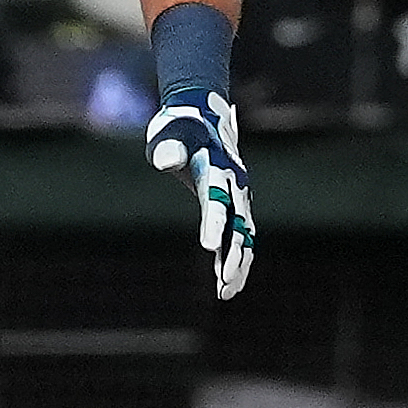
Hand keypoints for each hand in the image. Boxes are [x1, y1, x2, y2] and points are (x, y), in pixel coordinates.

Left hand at [146, 93, 256, 299]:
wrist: (201, 114)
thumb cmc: (178, 126)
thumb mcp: (167, 131)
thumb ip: (167, 147)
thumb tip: (164, 161)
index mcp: (216, 167)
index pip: (216, 200)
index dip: (214, 223)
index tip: (209, 246)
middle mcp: (233, 184)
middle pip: (238, 224)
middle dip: (233, 255)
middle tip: (225, 283)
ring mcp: (237, 196)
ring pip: (243, 236)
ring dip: (237, 264)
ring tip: (227, 293)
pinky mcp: (234, 204)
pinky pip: (238, 235)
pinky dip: (234, 257)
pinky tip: (227, 283)